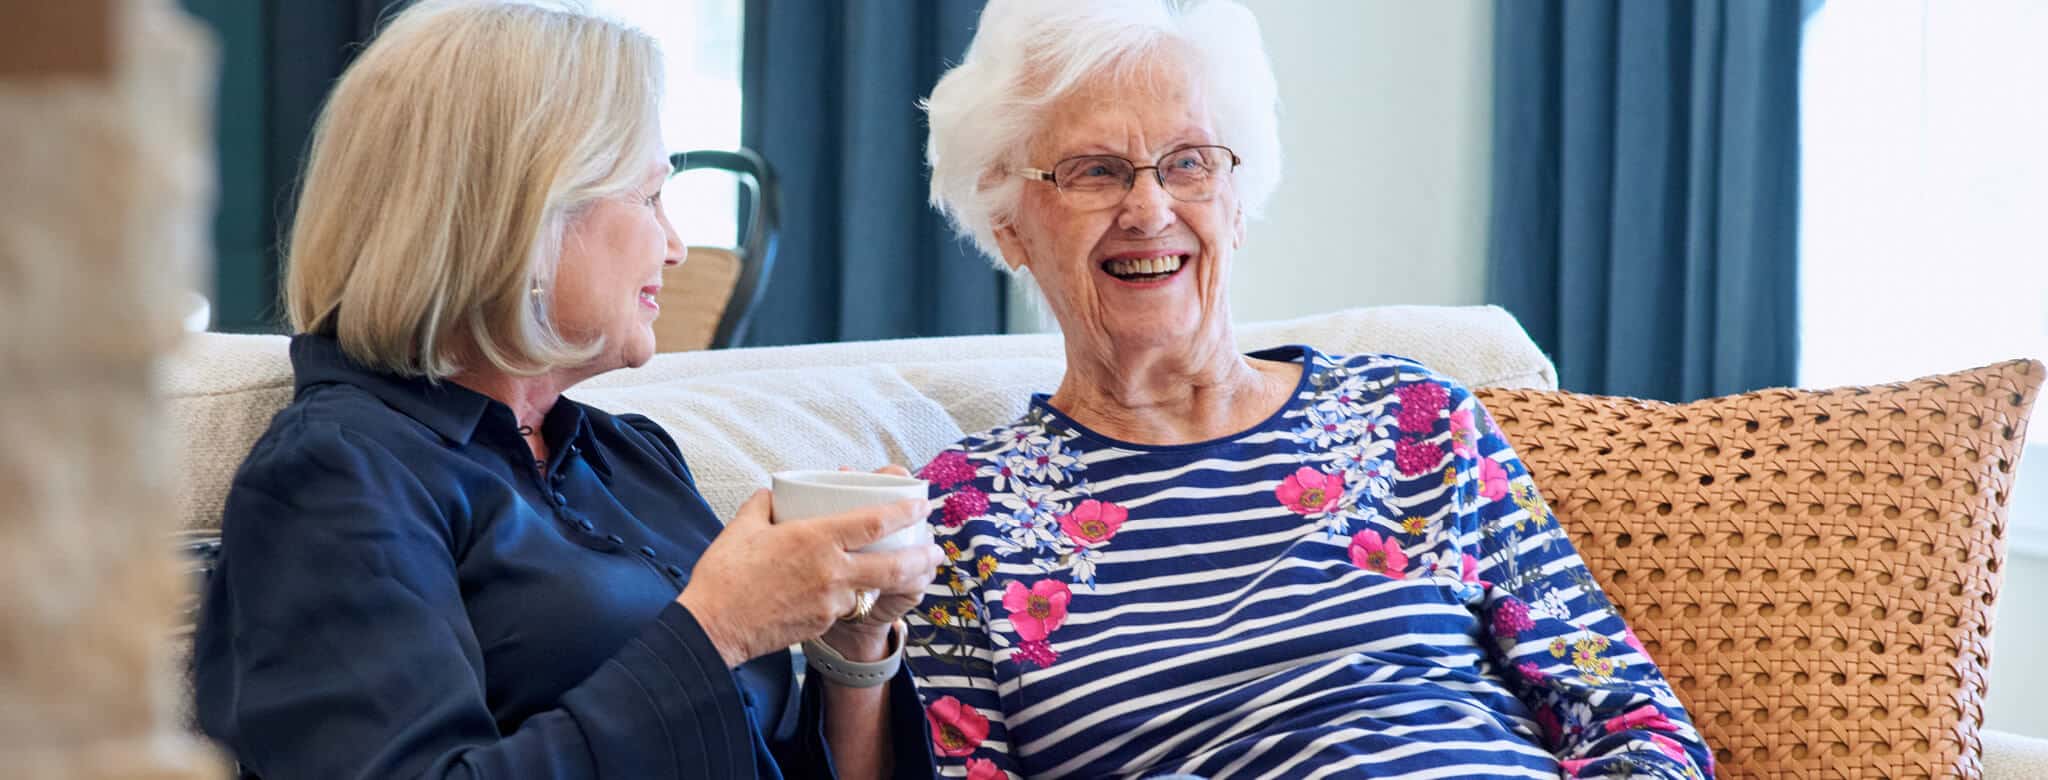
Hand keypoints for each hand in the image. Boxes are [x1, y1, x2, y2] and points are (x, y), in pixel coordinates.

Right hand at [678, 488, 944, 667]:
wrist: (713, 627)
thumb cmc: (725, 574)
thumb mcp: (744, 526)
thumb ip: (765, 504)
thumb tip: (775, 495)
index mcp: (816, 538)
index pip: (875, 521)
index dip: (905, 510)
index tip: (923, 503)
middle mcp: (832, 571)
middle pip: (894, 566)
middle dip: (923, 558)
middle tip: (937, 550)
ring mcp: (830, 602)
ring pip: (874, 589)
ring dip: (898, 582)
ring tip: (912, 573)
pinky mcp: (822, 624)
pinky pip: (847, 606)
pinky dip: (857, 597)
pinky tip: (856, 592)